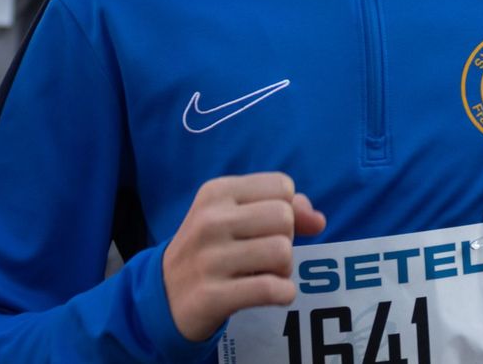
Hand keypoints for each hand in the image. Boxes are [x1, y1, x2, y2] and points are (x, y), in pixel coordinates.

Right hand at [162, 173, 325, 341]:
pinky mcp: (211, 296)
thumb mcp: (236, 216)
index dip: (286, 208)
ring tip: (265, 274)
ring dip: (284, 269)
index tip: (267, 227)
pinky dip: (283, 293)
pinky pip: (271, 289)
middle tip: (266, 254)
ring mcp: (208, 259)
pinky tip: (273, 294)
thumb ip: (282, 207)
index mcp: (216, 192)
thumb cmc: (211, 248)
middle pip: (284, 218)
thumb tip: (318, 220)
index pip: (282, 186)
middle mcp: (209, 220)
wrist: (163, 295)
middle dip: (286, 238)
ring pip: (282, 253)